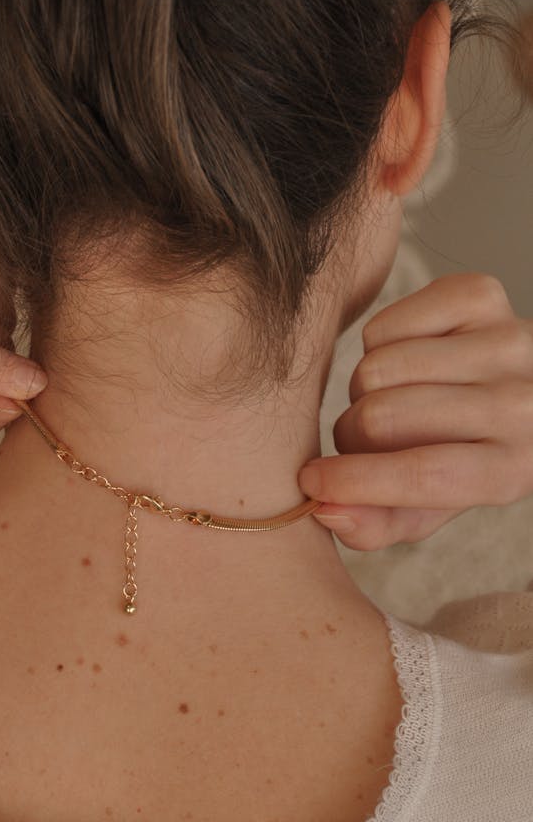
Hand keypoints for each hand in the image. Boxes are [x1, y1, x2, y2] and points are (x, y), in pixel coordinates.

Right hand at [298, 274, 532, 549]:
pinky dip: (377, 345)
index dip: (356, 481)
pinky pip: (384, 325)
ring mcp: (506, 340)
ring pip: (377, 368)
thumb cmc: (460, 458)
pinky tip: (403, 361)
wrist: (515, 393)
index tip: (311, 483)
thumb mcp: (428, 510)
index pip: (425, 474)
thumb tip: (325, 509)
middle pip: (385, 417)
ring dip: (364, 391)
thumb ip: (376, 525)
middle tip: (365, 441)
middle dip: (354, 435)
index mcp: (514, 468)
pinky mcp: (481, 296)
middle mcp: (521, 402)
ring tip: (388, 401)